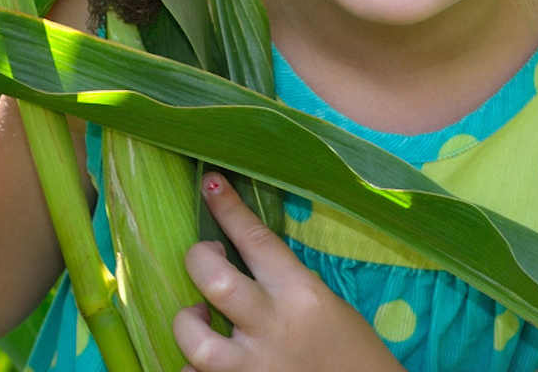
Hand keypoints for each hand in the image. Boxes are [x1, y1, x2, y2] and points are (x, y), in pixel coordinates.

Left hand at [174, 173, 404, 371]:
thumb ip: (285, 284)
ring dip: (187, 323)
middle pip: (214, 280)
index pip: (256, 239)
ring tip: (198, 317)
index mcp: (301, 295)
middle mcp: (274, 328)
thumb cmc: (351, 350)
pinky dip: (193, 369)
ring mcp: (254, 368)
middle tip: (207, 259)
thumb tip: (243, 258)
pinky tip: (207, 362)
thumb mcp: (326, 304)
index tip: (210, 183)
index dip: (228, 208)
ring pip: (195, 341)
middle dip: (198, 259)